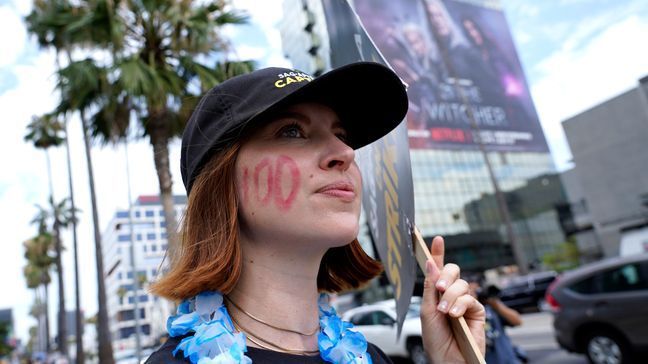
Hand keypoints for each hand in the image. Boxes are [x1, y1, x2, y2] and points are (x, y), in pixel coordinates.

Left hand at [420, 236, 485, 362]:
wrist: (448, 360)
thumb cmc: (435, 339)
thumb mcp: (427, 311)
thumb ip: (430, 287)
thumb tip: (430, 263)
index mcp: (436, 293)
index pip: (437, 269)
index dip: (437, 253)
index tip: (437, 239)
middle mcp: (451, 294)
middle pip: (452, 271)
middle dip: (446, 275)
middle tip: (440, 287)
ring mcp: (464, 302)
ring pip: (461, 284)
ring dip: (451, 297)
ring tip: (445, 312)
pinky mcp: (477, 312)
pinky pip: (471, 299)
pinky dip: (461, 305)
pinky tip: (454, 315)